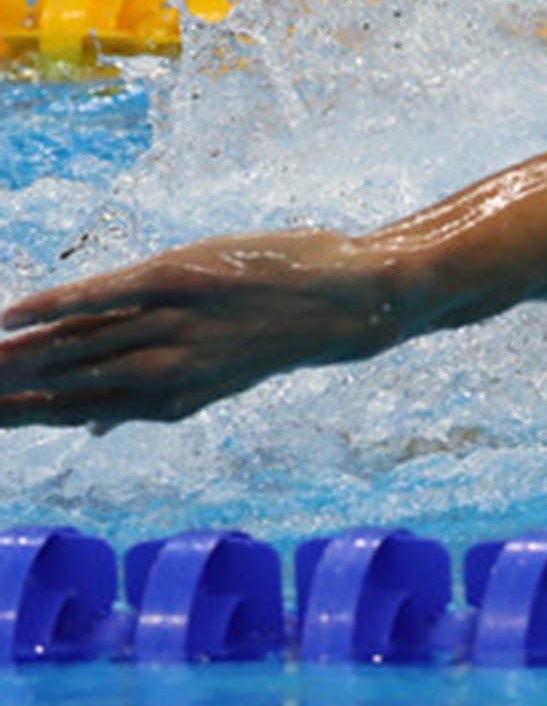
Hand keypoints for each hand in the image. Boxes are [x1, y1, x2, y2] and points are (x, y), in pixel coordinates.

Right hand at [0, 230, 397, 431]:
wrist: (353, 304)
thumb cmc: (279, 333)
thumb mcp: (215, 380)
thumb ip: (153, 399)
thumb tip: (98, 426)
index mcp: (168, 402)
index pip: (71, 416)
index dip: (16, 419)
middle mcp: (162, 371)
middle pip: (59, 386)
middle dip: (1, 394)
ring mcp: (170, 325)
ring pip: (71, 347)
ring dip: (9, 358)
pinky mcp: (178, 279)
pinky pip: (103, 296)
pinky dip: (53, 306)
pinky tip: (10, 317)